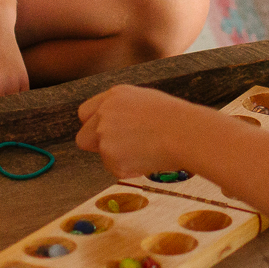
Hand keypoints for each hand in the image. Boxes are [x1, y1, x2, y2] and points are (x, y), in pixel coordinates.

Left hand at [76, 85, 196, 178]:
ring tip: (147, 150)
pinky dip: (130, 169)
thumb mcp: (144, 101)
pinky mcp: (112, 159)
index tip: (103, 134)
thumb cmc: (175, 118)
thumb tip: (115, 125)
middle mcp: (103, 115)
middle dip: (97, 146)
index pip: (84, 113)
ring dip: (119, 158)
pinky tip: (148, 158)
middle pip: (83, 138)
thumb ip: (121, 110)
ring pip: (103, 157)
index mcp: (112, 97)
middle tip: (119, 150)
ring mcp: (105, 137)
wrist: (185, 133)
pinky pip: (116, 170)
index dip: (93, 125)